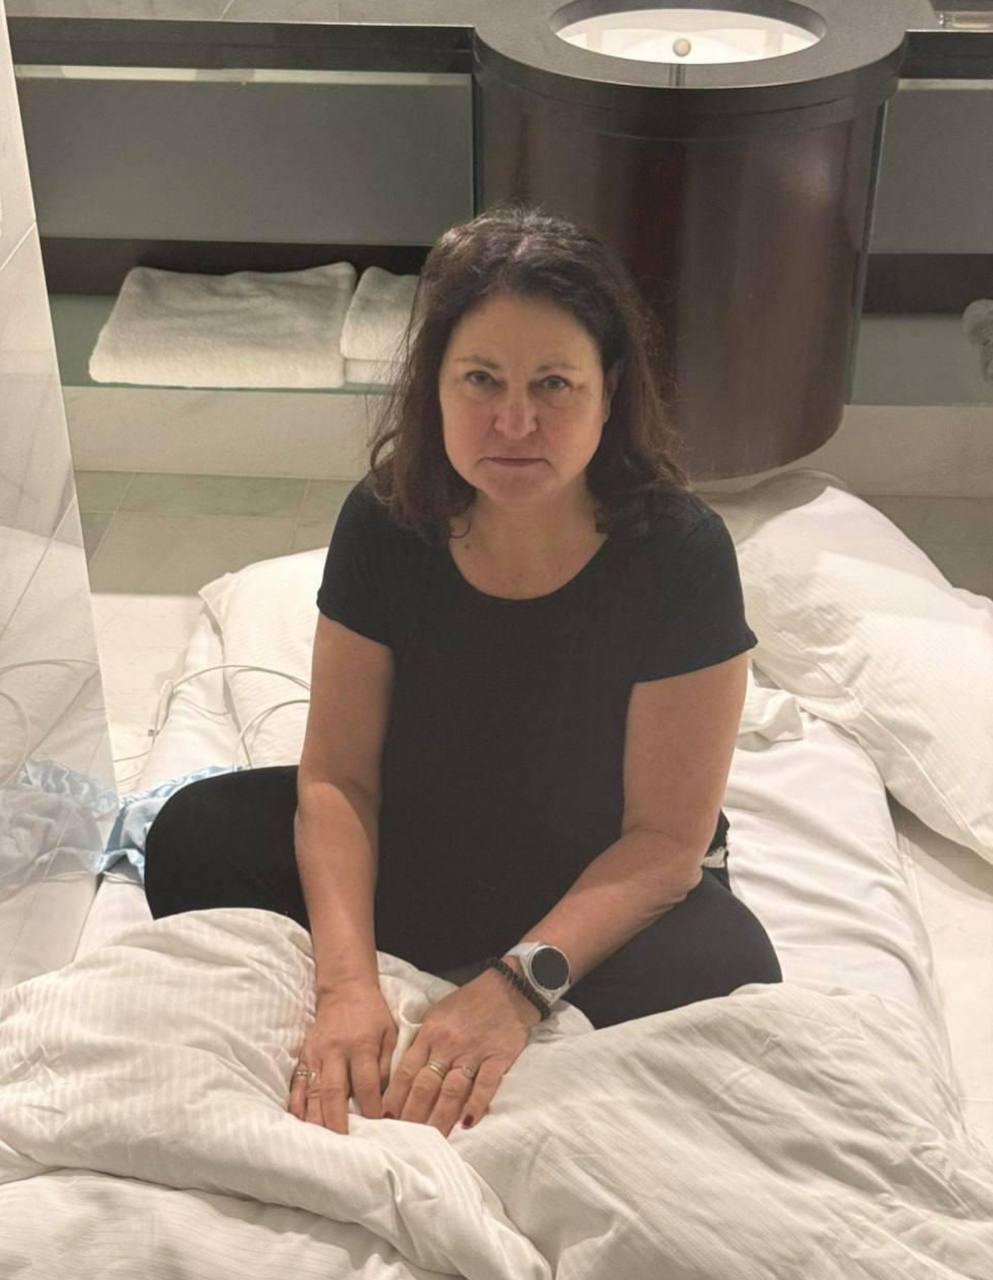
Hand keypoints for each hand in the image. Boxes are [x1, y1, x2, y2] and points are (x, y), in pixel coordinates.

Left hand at [381, 965, 539, 1138]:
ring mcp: (474, 1052)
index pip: (406, 1070)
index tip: (385, 1119)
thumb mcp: (437, 1014)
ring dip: (440, 1117)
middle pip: (425, 1085)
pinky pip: (485, 1085)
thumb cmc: (469, 1003)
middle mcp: (448, 1045)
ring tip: (431, 1140)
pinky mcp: (498, 1058)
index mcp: (430, 1033)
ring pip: (452, 1090)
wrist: (509, 989)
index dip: (394, 1097)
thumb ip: (422, 1043)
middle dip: (412, 1114)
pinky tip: (468, 1123)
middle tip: (403, 1138)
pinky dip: (476, 1104)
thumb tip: (403, 1074)